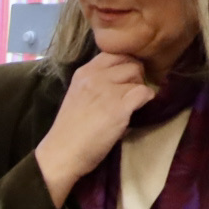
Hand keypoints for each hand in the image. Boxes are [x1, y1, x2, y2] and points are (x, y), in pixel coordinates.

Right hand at [33, 53, 156, 205]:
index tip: (124, 80)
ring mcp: (106, 90)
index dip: (125, 64)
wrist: (61, 155)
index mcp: (83, 72)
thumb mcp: (78, 97)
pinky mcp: (118, 106)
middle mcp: (94, 76)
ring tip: (130, 106)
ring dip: (139, 89)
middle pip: (130, 62)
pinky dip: (146, 101)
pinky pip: (145, 92)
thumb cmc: (70, 132)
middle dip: (135, 77)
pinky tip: (136, 112)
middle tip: (129, 95)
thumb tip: (123, 81)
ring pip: (139, 76)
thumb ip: (96, 85)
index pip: (114, 53)